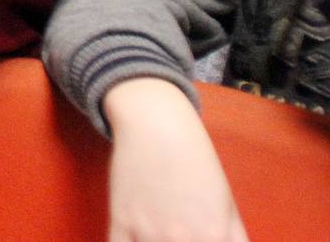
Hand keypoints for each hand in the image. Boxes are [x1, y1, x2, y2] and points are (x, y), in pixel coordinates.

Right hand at [102, 77, 248, 241]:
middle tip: (174, 234)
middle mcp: (181, 240)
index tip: (196, 240)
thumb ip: (235, 239)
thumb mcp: (227, 204)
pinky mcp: (120, 223)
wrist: (158, 126)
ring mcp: (148, 233)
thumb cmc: (196, 162)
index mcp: (214, 239)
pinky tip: (134, 239)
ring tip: (155, 234)